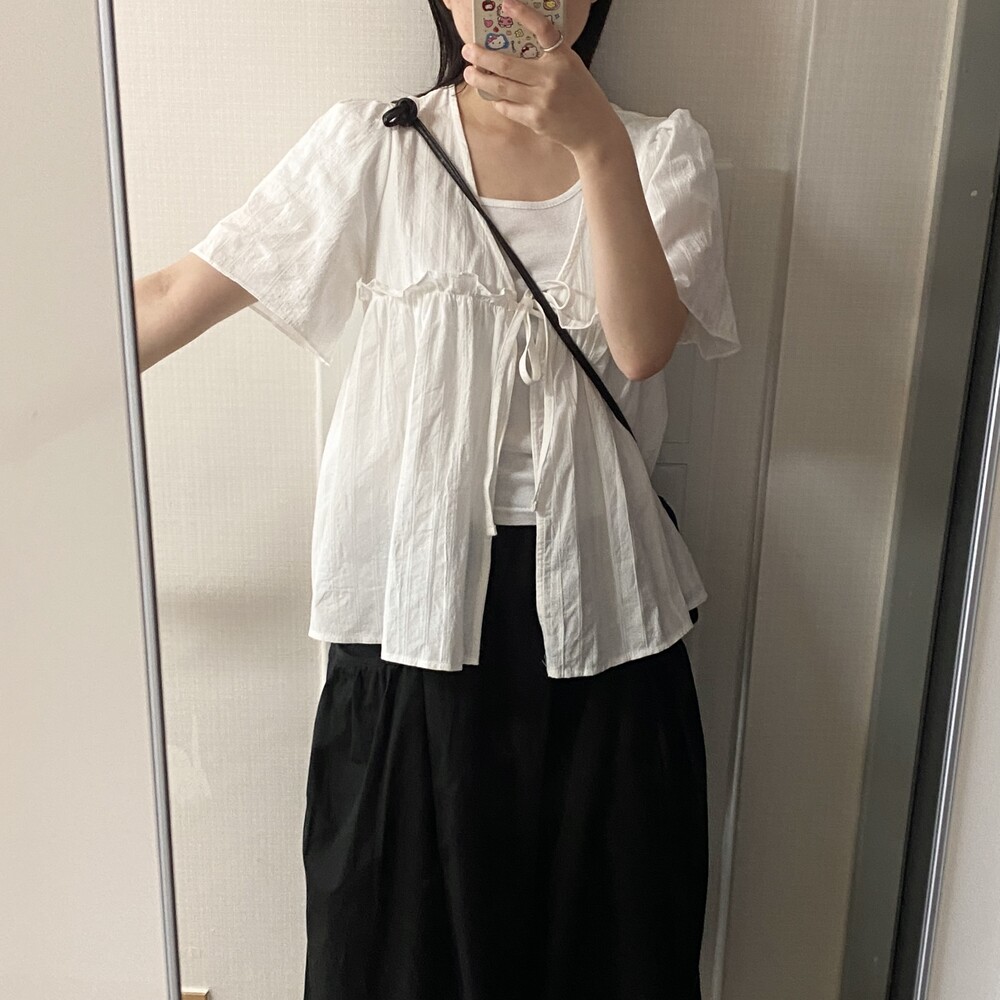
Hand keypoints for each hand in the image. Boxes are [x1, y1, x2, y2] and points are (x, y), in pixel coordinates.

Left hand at [460, 0, 621, 157]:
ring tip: (469, 73)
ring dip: (480, 79)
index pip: (542, 29)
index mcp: (562, 58)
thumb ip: (548, 57)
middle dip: (481, 56)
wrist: (593, 129)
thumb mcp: (571, 67)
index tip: (506, 5)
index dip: (523, 14)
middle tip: (468, 50)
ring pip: (501, 87)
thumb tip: (514, 48)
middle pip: (506, 64)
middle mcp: (551, 78)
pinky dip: (497, 101)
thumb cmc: (581, 95)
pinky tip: (493, 95)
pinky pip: (507, 107)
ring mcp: (542, 100)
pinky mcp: (535, 120)